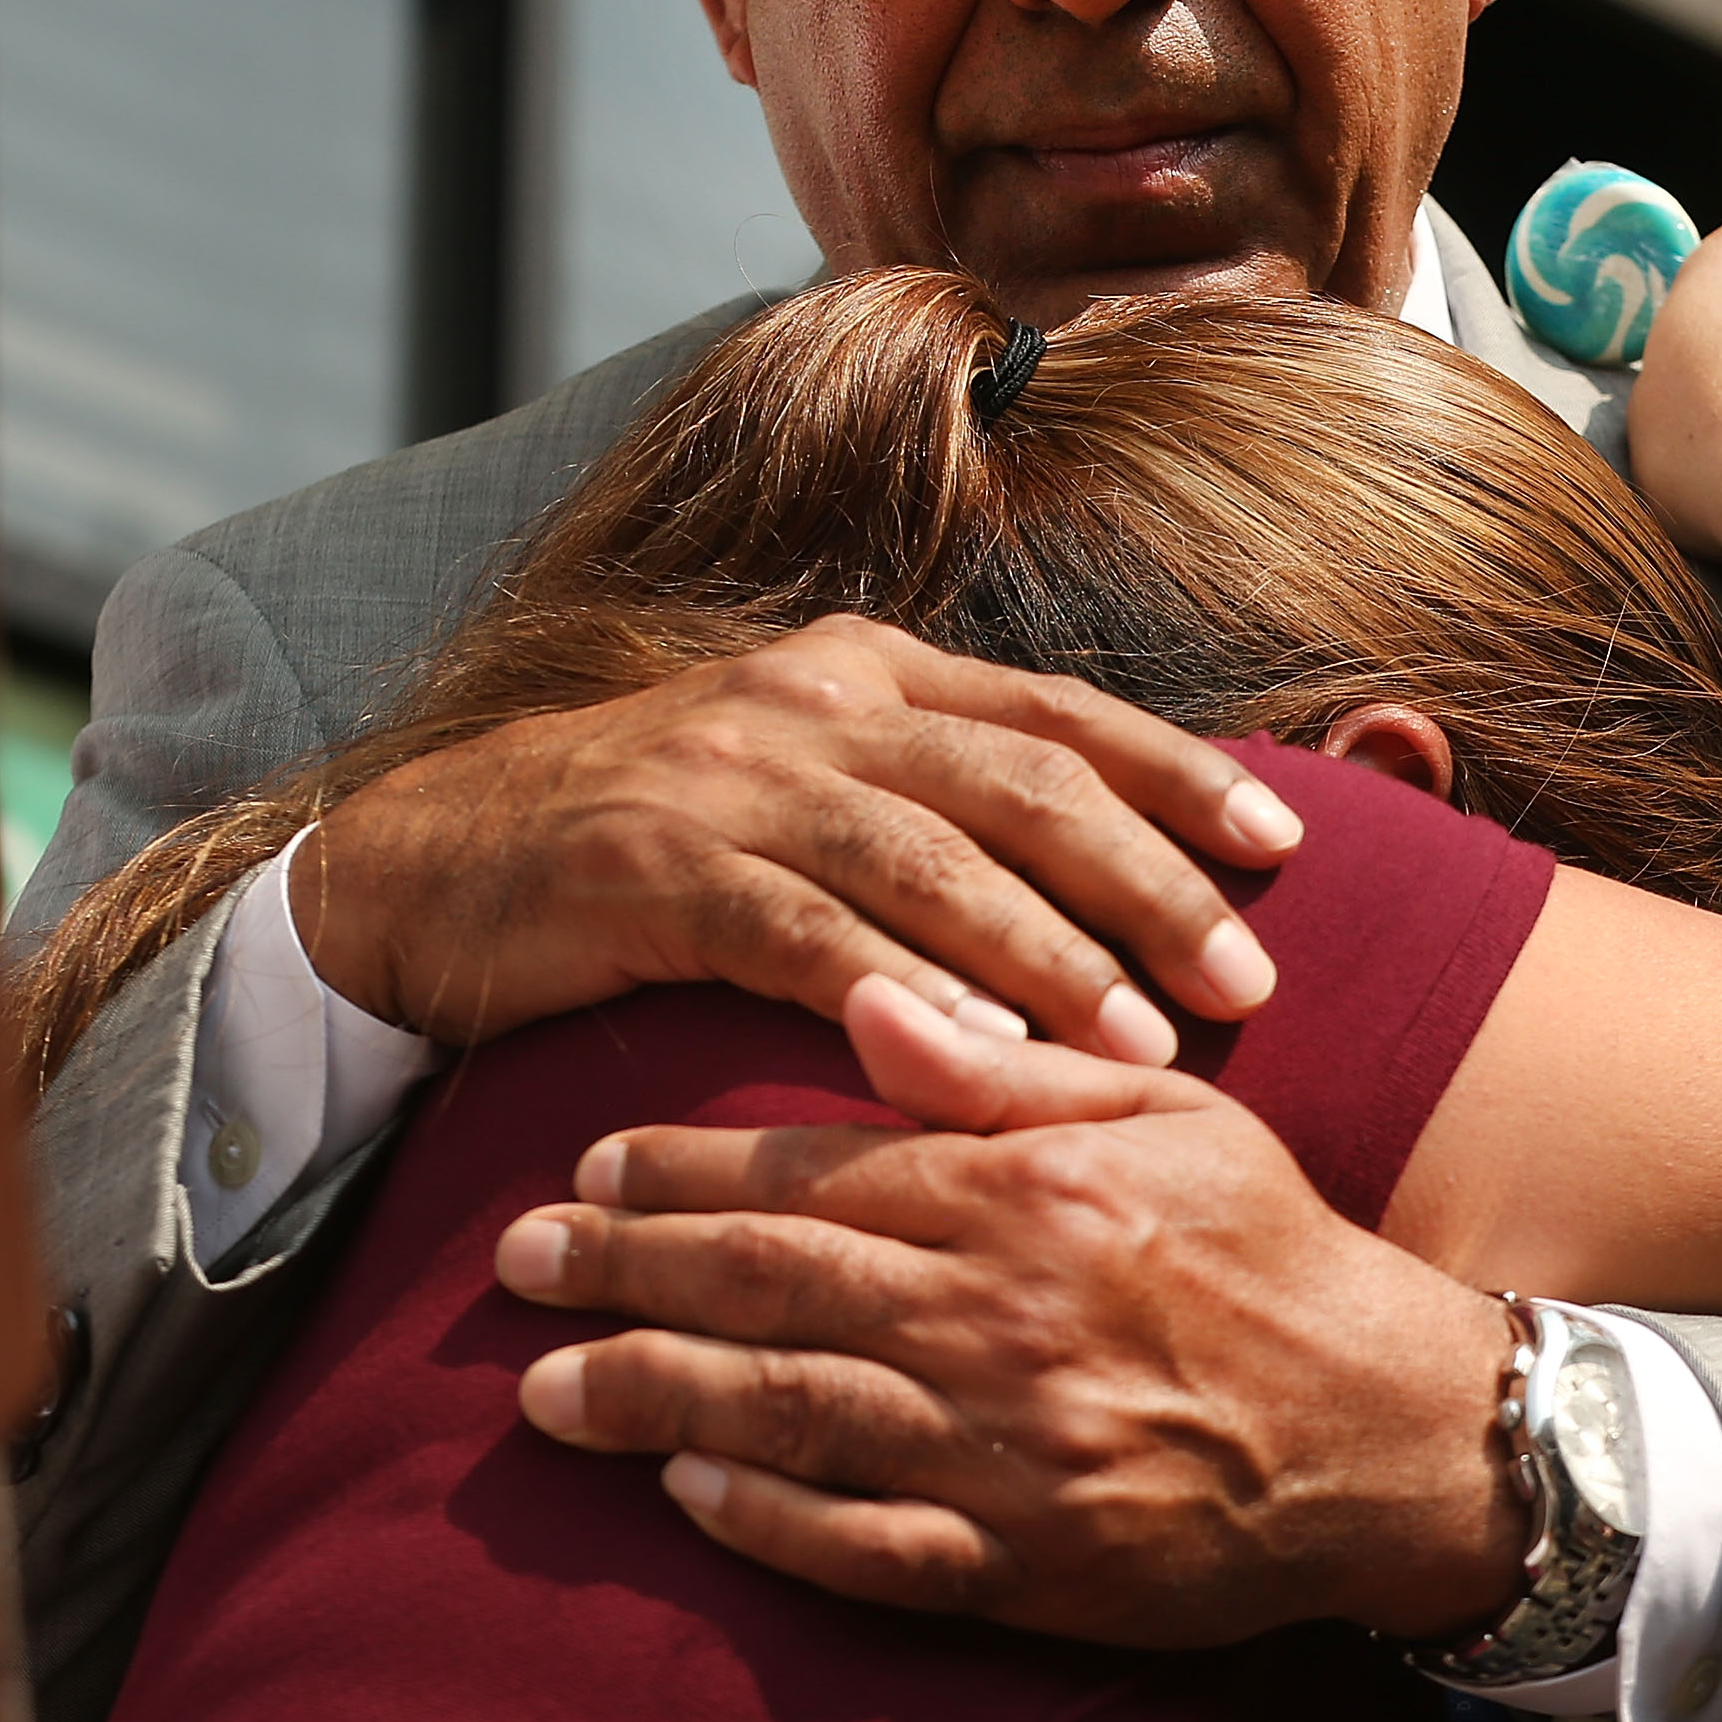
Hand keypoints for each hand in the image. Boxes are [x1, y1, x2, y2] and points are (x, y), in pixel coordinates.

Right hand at [294, 616, 1300, 1055]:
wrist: (436, 861)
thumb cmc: (652, 841)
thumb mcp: (801, 777)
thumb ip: (930, 799)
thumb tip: (1102, 864)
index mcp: (864, 668)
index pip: (1055, 712)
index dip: (1177, 774)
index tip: (1285, 845)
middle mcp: (811, 698)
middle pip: (1019, 780)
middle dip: (1148, 877)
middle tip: (1249, 977)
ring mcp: (729, 773)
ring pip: (926, 856)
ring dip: (1047, 951)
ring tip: (1142, 1041)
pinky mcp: (651, 861)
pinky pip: (801, 929)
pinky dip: (894, 988)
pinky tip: (971, 1053)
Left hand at [491, 976, 1528, 1647]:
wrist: (1393, 1429)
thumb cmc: (1269, 1246)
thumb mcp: (1163, 1114)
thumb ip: (1007, 1066)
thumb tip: (879, 1001)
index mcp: (1019, 1190)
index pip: (811, 1166)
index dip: (682, 1166)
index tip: (587, 1162)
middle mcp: (993, 1314)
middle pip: (766, 1284)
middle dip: (622, 1271)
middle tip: (511, 1264)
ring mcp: (1001, 1448)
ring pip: (788, 1415)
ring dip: (652, 1397)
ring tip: (545, 1387)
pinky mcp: (1023, 1562)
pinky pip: (863, 1546)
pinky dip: (764, 1521)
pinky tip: (682, 1493)